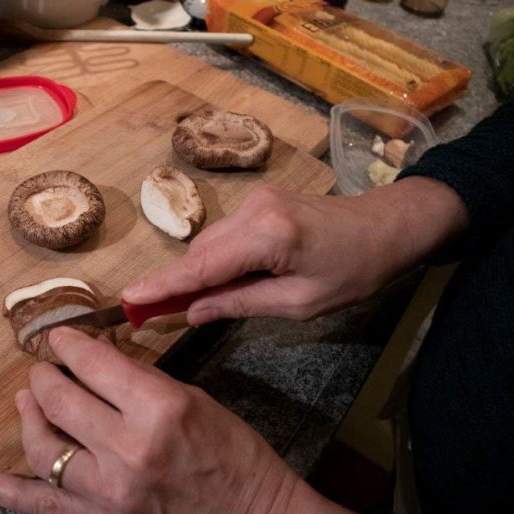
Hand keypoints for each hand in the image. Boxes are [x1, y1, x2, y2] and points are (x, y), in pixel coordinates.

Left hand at [0, 328, 355, 513]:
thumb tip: (95, 361)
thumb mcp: (191, 399)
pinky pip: (45, 506)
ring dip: (30, 418)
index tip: (58, 338)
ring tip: (27, 402)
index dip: (70, 345)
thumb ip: (138, 381)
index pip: (94, 364)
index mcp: (158, 408)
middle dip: (45, 379)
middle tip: (42, 370)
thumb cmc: (232, 452)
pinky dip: (11, 492)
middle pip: (60, 403)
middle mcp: (128, 449)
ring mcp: (110, 493)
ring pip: (44, 449)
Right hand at [123, 178, 466, 324]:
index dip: (161, 286)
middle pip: (199, 253)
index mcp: (268, 236)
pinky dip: (216, 258)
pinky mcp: (259, 199)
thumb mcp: (299, 303)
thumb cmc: (354, 271)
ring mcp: (255, 199)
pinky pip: (224, 234)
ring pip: (209, 243)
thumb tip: (190, 312)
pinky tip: (224, 278)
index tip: (127, 300)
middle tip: (149, 313)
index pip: (201, 267)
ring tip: (193, 302)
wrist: (387, 226)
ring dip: (198, 271)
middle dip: (175, 282)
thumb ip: (240, 304)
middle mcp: (253, 209)